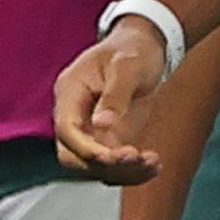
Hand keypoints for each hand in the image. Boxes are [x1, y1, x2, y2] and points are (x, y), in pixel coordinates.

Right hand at [54, 16, 176, 182]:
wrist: (144, 47)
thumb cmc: (133, 49)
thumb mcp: (127, 65)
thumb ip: (116, 94)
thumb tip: (102, 125)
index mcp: (70, 92)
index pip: (66, 129)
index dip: (85, 147)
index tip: (113, 156)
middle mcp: (75, 115)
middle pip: (72, 155)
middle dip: (102, 165)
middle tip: (136, 158)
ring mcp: (90, 130)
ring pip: (93, 166)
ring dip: (121, 172)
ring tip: (152, 163)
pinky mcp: (108, 139)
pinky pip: (112, 166)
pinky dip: (131, 172)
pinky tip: (153, 165)